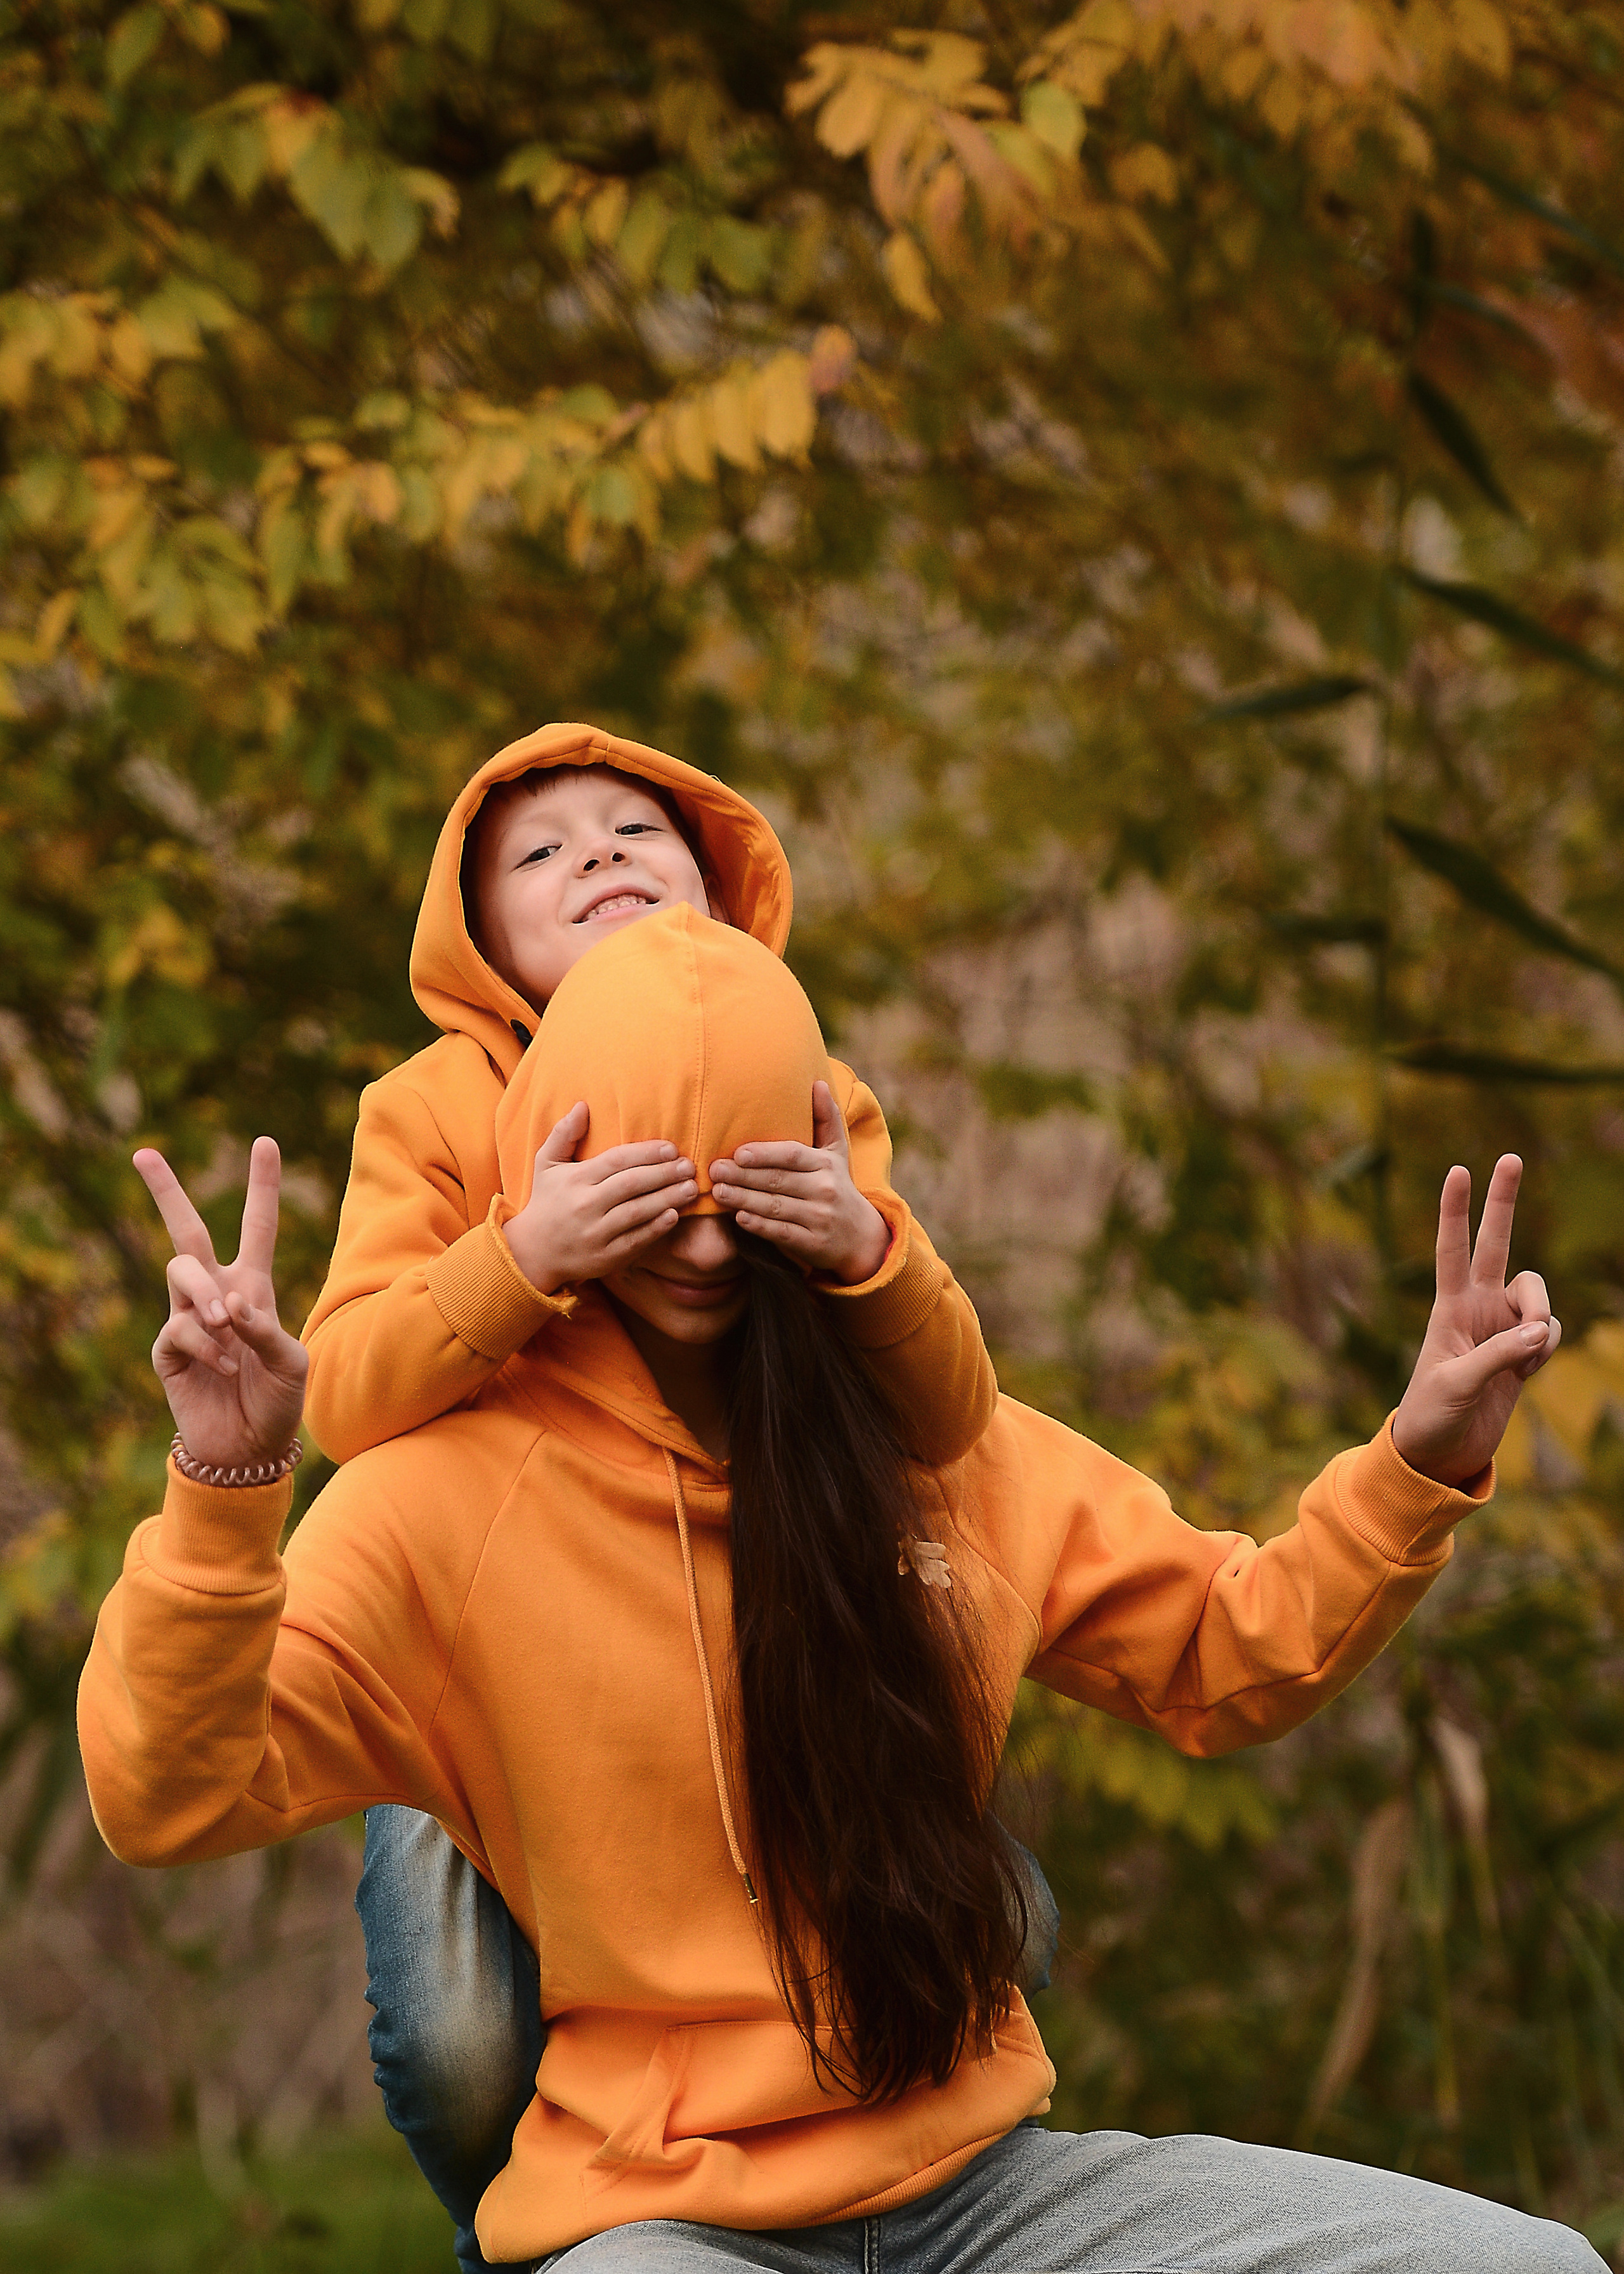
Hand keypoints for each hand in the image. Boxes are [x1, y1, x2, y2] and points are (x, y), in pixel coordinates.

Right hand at [134, 1136, 308, 1470]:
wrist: (248, 1447)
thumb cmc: (278, 1401)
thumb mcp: (291, 1361)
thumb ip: (265, 1328)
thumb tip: (229, 1302)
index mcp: (255, 1284)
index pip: (258, 1225)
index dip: (262, 1185)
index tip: (265, 1142)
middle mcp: (218, 1292)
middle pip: (188, 1230)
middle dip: (165, 1190)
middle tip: (143, 1151)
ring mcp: (188, 1318)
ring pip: (181, 1269)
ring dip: (205, 1290)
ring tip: (225, 1321)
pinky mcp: (167, 1347)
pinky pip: (181, 1326)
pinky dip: (208, 1345)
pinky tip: (225, 1367)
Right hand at [503, 1102, 697, 1293]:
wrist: (534, 1252)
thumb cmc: (547, 1201)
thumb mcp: (546, 1164)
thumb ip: (564, 1133)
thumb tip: (582, 1105)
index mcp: (575, 1179)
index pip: (617, 1161)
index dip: (647, 1153)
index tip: (671, 1148)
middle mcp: (585, 1205)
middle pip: (631, 1185)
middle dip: (664, 1174)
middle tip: (689, 1167)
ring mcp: (595, 1233)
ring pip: (637, 1212)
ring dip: (668, 1199)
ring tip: (691, 1188)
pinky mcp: (604, 1257)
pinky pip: (635, 1241)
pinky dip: (656, 1228)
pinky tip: (675, 1216)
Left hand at [710, 1080, 890, 1284]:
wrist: (861, 1237)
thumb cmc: (838, 1186)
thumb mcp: (837, 1152)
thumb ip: (826, 1118)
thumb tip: (817, 1083)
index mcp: (827, 1165)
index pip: (792, 1156)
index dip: (764, 1154)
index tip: (737, 1152)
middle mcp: (825, 1190)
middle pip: (778, 1181)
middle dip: (743, 1176)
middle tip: (714, 1170)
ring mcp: (819, 1218)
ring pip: (775, 1207)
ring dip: (743, 1200)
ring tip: (718, 1191)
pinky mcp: (813, 1244)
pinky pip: (781, 1233)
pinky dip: (759, 1226)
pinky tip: (738, 1218)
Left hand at [1391, 1154, 1559, 1488]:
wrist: (1442, 1452)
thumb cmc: (1433, 1415)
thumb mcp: (1456, 1385)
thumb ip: (1498, 1356)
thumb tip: (1540, 1331)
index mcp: (1448, 1308)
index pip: (1452, 1248)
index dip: (1454, 1211)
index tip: (1457, 1170)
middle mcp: (1476, 1307)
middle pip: (1495, 1243)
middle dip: (1503, 1201)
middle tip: (1511, 1156)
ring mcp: (1501, 1325)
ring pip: (1537, 1295)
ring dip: (1540, 1318)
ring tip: (1526, 1357)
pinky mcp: (1522, 1350)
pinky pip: (1548, 1331)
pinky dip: (1545, 1349)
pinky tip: (1526, 1375)